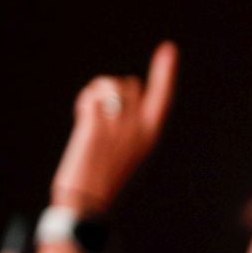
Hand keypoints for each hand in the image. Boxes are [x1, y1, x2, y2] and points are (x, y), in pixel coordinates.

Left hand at [50, 42, 177, 213]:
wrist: (88, 203)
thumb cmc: (104, 182)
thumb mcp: (124, 153)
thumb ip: (125, 128)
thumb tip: (117, 100)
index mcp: (150, 136)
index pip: (162, 98)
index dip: (165, 73)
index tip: (169, 49)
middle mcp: (138, 128)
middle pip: (130, 85)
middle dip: (115, 90)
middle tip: (101, 113)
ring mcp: (117, 126)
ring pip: (111, 86)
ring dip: (98, 93)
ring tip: (90, 116)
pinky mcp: (96, 124)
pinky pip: (92, 97)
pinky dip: (85, 103)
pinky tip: (82, 119)